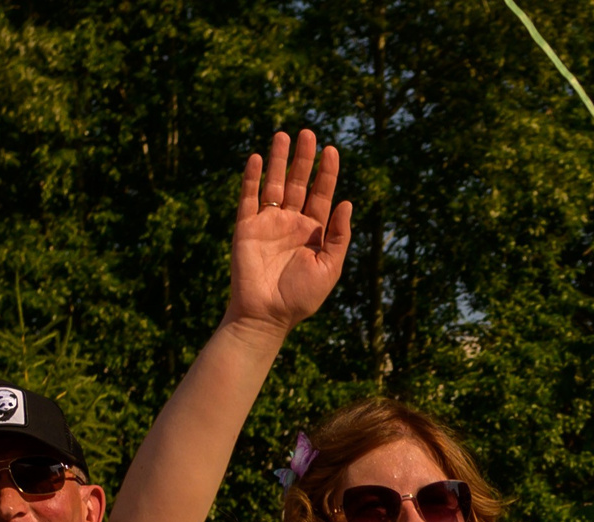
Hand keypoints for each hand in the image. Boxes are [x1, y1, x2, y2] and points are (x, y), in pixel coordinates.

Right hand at [226, 130, 353, 335]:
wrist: (267, 316)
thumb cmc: (300, 297)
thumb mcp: (329, 267)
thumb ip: (339, 236)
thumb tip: (346, 203)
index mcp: (313, 232)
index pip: (321, 195)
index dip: (327, 173)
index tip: (332, 150)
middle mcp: (291, 222)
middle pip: (298, 182)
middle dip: (303, 158)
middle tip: (308, 133)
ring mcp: (268, 223)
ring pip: (273, 183)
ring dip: (277, 160)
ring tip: (283, 135)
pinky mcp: (246, 227)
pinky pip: (249, 198)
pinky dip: (251, 178)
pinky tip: (256, 158)